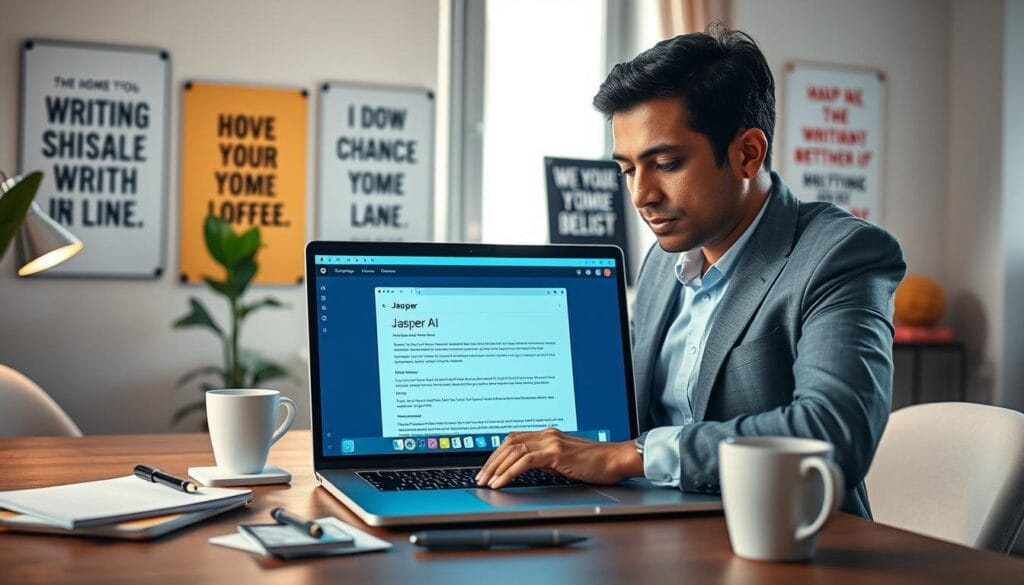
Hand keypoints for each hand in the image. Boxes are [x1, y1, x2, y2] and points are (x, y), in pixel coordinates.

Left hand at [475, 428, 642, 488]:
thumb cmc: (596, 462)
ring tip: (486, 482)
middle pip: (509, 443)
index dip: (497, 453)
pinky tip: (501, 483)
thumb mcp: (565, 459)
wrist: (616, 460)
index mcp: (548, 434)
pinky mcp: (556, 453)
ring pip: (513, 451)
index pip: (514, 439)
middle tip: (480, 477)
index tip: (487, 468)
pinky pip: (524, 462)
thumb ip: (547, 459)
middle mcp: (546, 434)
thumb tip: (528, 469)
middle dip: (491, 461)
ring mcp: (551, 442)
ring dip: (496, 468)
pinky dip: (509, 473)